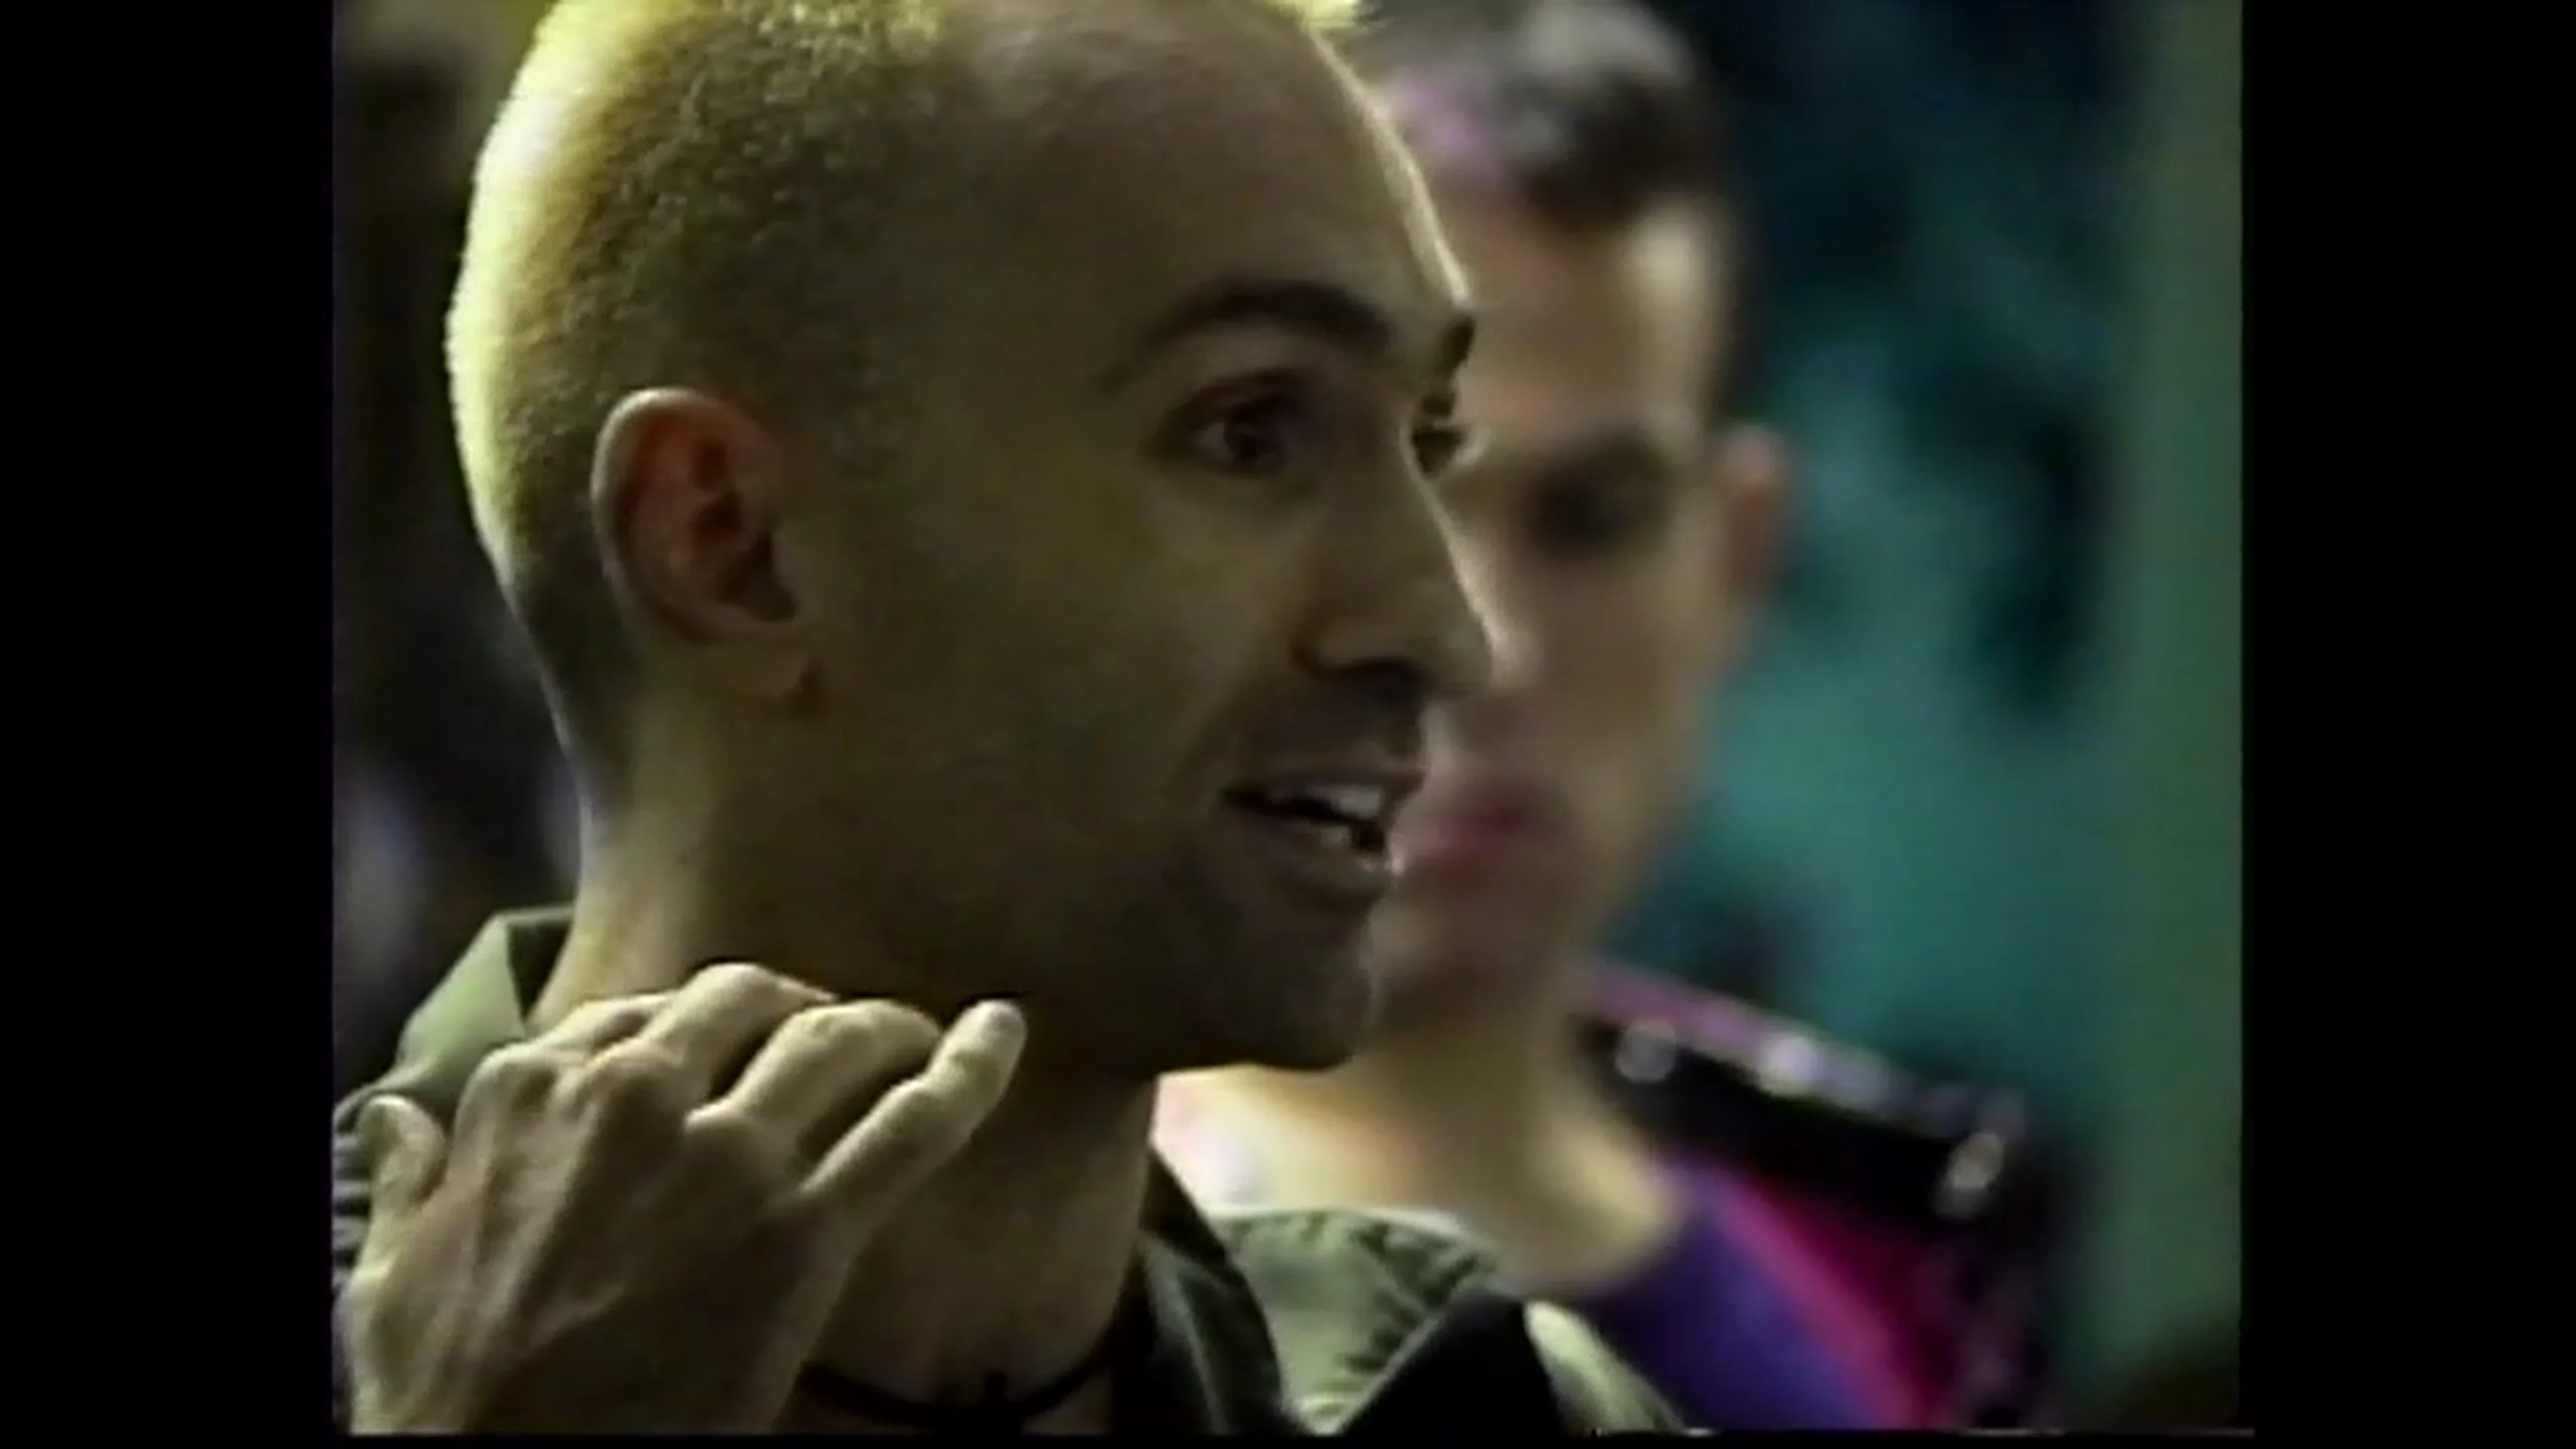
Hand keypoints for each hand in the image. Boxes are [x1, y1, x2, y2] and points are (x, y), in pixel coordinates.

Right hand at [341, 964, 1026, 1432]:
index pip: (641, 1013)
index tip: (729, 1040)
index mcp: (536, 1090)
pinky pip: (912, 1123)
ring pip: (836, 1045)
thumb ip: (409, 1181)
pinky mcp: (805, 1229)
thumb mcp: (389, 1273)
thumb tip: (398, 1122)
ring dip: (887, 1029)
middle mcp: (636, 1097)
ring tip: (917, 1035)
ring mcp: (728, 1158)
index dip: (699, 1025)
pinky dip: (973, 1068)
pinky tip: (1004, 1032)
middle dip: (800, 1008)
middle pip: (750, 1004)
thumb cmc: (445, 1391)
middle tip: (833, 1031)